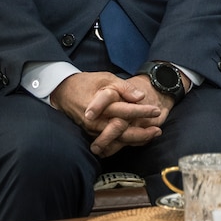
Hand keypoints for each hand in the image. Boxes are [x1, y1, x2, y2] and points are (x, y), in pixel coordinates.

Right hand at [50, 71, 165, 156]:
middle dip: (141, 132)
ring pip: (117, 139)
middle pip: (122, 131)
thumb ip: (124, 87)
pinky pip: (110, 142)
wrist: (63, 92)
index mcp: (101, 105)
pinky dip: (125, 142)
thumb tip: (140, 97)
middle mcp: (96, 120)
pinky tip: (138, 140)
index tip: (156, 110)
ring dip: (136, 139)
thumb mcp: (106, 78)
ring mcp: (92, 129)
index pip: (124, 110)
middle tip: (158, 130)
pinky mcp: (91, 134)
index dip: (141, 111)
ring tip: (152, 135)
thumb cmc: (87, 83)